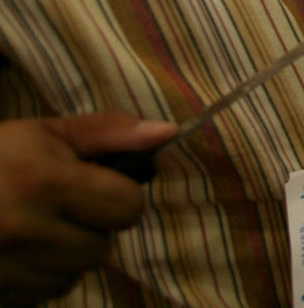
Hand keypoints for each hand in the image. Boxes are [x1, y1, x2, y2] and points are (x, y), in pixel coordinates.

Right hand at [0, 114, 174, 303]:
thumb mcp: (41, 134)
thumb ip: (107, 132)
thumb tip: (168, 132)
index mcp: (46, 183)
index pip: (127, 208)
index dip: (118, 197)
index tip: (95, 189)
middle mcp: (26, 230)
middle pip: (102, 248)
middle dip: (89, 230)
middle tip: (57, 210)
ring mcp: (5, 268)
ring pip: (73, 276)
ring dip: (62, 257)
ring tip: (31, 231)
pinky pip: (41, 296)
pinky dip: (35, 279)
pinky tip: (13, 255)